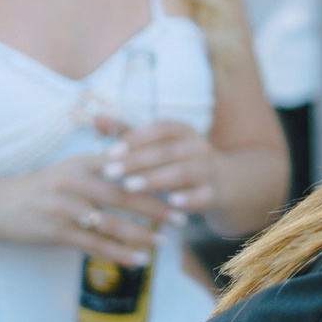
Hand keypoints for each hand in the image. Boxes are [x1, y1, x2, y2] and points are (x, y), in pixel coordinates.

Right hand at [0, 154, 176, 266]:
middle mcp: (75, 183)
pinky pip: (95, 246)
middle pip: (124, 195)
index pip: (124, 165)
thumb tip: (131, 161)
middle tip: (182, 215)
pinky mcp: (57, 232)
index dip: (152, 174)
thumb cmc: (37, 187)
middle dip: (157, 207)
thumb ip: (97, 165)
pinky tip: (138, 261)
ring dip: (142, 234)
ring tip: (164, 242)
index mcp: (80, 163)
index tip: (178, 181)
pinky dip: (119, 254)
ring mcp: (65, 208)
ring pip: (112, 223)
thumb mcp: (66, 168)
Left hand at [98, 120, 218, 217]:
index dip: (137, 138)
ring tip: (130, 187)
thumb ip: (129, 134)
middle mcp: (199, 146)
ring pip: (183, 172)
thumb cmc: (180, 162)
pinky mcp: (215, 193)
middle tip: (110, 172)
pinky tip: (170, 203)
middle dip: (137, 161)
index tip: (111, 151)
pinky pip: (202, 195)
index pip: (161, 128)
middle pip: (167, 150)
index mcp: (184, 131)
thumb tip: (97, 118)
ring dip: (155, 179)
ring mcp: (210, 169)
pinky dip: (188, 198)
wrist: (225, 183)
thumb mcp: (159, 146)